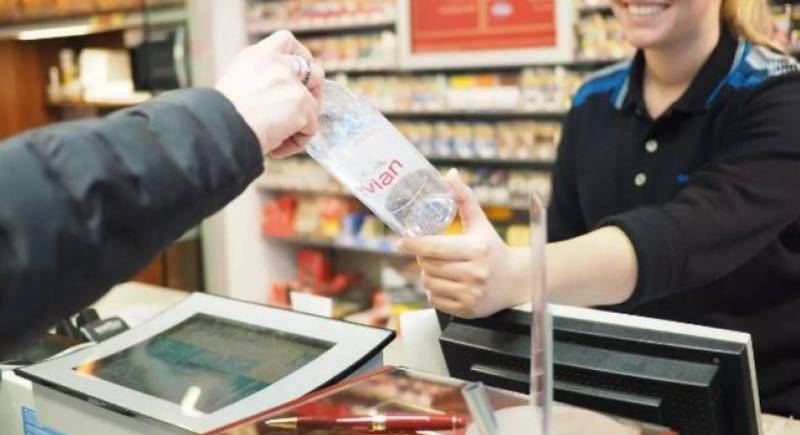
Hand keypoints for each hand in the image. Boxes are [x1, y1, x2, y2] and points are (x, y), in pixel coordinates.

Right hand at [216, 30, 324, 157]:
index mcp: (258, 56)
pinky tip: (276, 149)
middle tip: (302, 114)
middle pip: (314, 71)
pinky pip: (311, 128)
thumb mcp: (238, 86)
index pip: (286, 41)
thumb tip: (283, 98)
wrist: (219, 131)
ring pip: (314, 105)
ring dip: (303, 123)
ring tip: (279, 138)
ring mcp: (291, 82)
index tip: (303, 73)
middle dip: (313, 94)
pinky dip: (296, 142)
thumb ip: (263, 82)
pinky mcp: (301, 103)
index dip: (301, 56)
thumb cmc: (222, 119)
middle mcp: (277, 63)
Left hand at [397, 169, 529, 317]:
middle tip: (430, 253)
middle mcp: (474, 273)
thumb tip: (450, 174)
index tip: (400, 241)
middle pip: (428, 265)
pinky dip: (434, 291)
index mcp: (476, 249)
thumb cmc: (493, 248)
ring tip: (441, 268)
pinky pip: (435, 299)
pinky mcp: (467, 310)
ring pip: (429, 282)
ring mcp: (471, 293)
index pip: (435, 247)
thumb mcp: (480, 223)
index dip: (414, 244)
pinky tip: (447, 282)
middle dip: (423, 258)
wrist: (516, 280)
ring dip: (428, 274)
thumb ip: (464, 198)